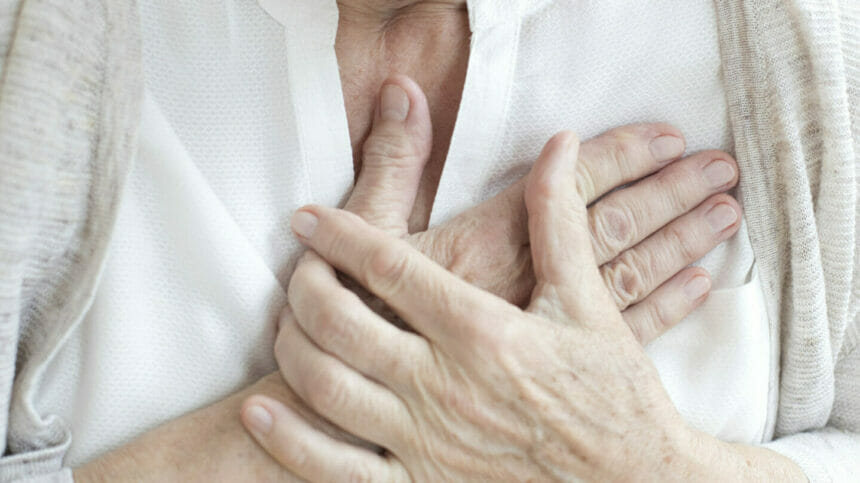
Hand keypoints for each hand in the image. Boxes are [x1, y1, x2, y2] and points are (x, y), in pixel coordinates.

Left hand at [241, 133, 754, 480]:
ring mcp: (427, 441)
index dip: (337, 235)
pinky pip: (335, 470)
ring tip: (284, 321)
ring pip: (327, 388)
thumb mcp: (586, 301)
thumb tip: (557, 143)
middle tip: (297, 264)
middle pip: (341, 321)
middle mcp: (445, 384)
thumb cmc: (611, 390)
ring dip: (290, 347)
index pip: (388, 268)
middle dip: (304, 285)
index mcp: (482, 330)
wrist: (633, 480)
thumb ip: (559, 219)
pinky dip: (288, 441)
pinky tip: (261, 411)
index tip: (306, 216)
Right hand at [343, 75, 741, 343]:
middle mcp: (531, 285)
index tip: (663, 136)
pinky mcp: (557, 364)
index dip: (619, 158)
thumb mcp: (370, 234)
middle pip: (616, 230)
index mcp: (490, 246)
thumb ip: (392, 164)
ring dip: (681, 241)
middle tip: (718, 167)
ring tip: (724, 211)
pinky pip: (627, 331)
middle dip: (669, 193)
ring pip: (632, 278)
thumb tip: (403, 93)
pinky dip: (668, 304)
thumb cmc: (367, 318)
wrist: (362, 402)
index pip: (570, 190)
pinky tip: (699, 284)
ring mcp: (551, 329)